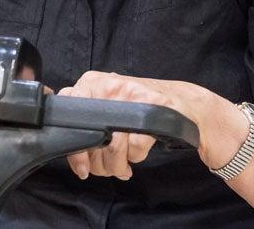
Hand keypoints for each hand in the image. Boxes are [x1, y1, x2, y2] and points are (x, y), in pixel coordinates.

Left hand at [58, 71, 246, 180]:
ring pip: (113, 145)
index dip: (73, 147)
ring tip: (122, 167)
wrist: (185, 102)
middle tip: (107, 170)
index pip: (68, 114)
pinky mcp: (154, 106)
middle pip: (92, 137)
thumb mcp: (109, 108)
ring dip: (117, 166)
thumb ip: (88, 126)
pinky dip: (136, 157)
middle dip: (99, 164)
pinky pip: (135, 147)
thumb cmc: (139, 109)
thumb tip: (78, 163)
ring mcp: (131, 94)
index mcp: (91, 84)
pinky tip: (137, 154)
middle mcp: (108, 85)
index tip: (81, 167)